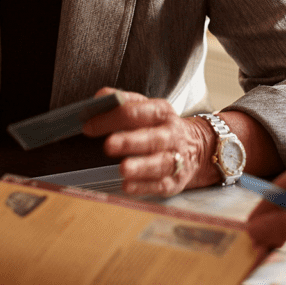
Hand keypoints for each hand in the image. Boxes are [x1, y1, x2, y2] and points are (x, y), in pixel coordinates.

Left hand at [82, 88, 214, 195]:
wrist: (197, 148)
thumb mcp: (147, 108)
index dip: (113, 118)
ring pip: (160, 163)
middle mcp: (171, 134)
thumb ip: (122, 102)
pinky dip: (144, 186)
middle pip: (153, 138)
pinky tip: (128, 186)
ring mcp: (176, 158)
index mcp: (162, 112)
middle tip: (109, 145)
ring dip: (141, 166)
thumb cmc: (160, 127)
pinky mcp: (175, 181)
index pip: (137, 112)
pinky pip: (161, 184)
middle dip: (130, 141)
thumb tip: (98, 98)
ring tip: (123, 169)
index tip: (89, 126)